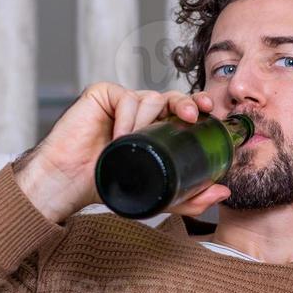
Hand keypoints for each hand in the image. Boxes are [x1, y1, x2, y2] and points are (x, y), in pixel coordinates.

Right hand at [14, 82, 230, 222]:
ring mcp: (121, 101)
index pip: (182, 110)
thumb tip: (223, 192)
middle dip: (186, 102)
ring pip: (149, 98)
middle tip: (193, 115)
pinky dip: (127, 116)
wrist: (69, 183)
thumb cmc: (108, 185)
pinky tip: (119, 136)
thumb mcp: (156, 195)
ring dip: (147, 121)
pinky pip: (125, 98)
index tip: (210, 111)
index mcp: (156, 128)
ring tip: (133, 144)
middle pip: (171, 97)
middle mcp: (141, 111)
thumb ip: (188, 198)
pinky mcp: (101, 94)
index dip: (198, 105)